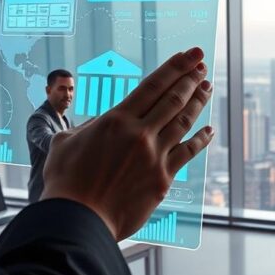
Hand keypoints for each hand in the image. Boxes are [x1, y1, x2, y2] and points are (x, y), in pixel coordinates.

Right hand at [41, 47, 213, 240]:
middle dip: (190, 78)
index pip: (153, 85)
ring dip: (198, 101)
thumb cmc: (66, 183)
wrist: (77, 219)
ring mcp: (154, 156)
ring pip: (184, 121)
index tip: (190, 55)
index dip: (175, 67)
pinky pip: (188, 153)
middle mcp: (139, 134)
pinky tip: (209, 130)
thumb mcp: (66, 141)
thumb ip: (88, 126)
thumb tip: (102, 122)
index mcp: (116, 120)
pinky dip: (201, 139)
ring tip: (207, 86)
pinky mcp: (163, 179)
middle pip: (173, 99)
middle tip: (202, 64)